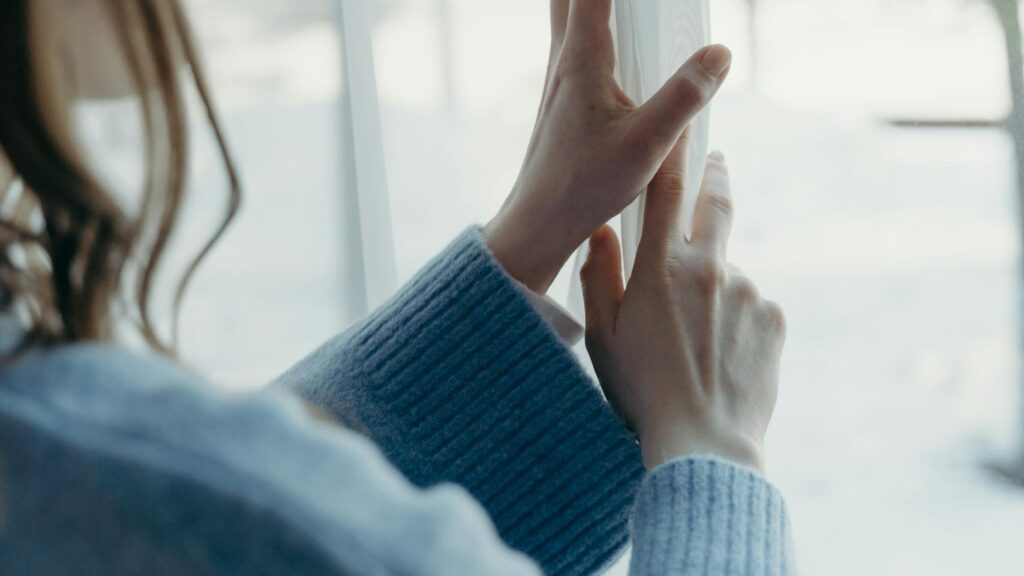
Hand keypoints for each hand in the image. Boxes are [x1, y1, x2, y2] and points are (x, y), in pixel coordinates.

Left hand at [485, 0, 731, 292]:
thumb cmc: (583, 185)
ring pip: (566, 16)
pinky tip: (615, 47)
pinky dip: (589, 26)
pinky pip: (572, 42)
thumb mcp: (646, 144)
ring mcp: (557, 79)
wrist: (539, 221)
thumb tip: (719, 54)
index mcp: (581, 59)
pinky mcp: (561, 99)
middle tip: (637, 6)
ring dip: (589, 3)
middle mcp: (563, 60)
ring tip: (629, 11)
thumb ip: (684, 96)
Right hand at [581, 149, 785, 473]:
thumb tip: (599, 231)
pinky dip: (738, 317)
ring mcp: (749, 292)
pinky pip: (753, 305)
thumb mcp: (603, 334)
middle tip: (715, 165)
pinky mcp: (774, 318)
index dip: (675, 154)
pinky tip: (721, 353)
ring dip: (715, 284)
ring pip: (729, 270)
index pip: (669, 191)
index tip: (681, 132)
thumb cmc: (642, 390)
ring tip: (697, 337)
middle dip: (716, 176)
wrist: (704, 441)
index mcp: (662, 268)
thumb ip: (598, 275)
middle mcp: (710, 268)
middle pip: (718, 204)